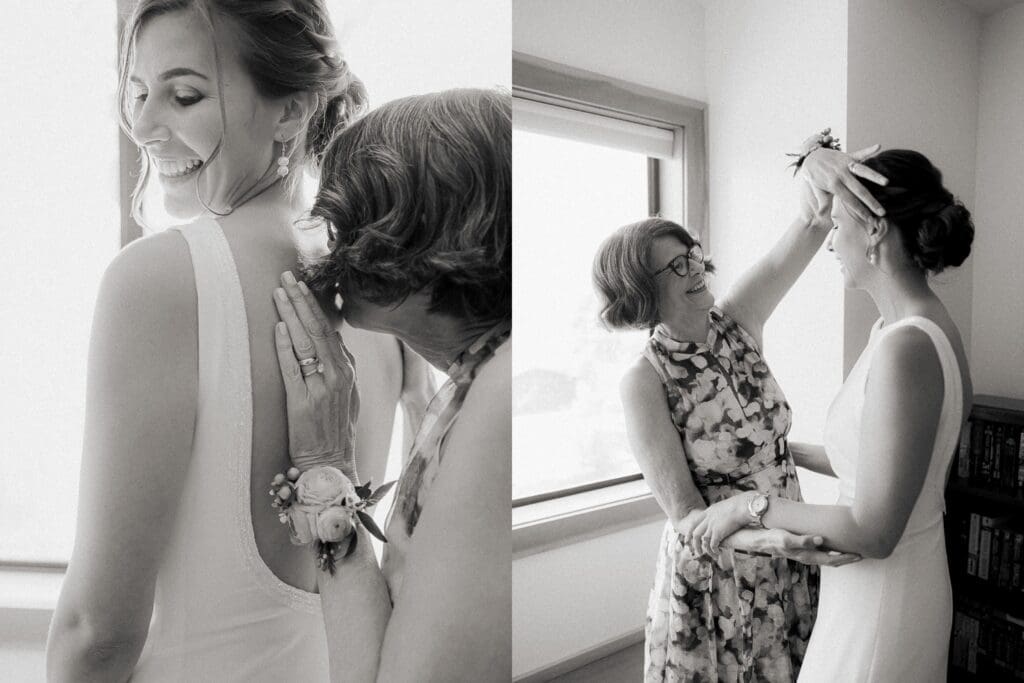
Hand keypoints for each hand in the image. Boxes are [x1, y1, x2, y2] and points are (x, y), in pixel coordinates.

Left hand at [273, 271, 359, 480]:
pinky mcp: (303, 402)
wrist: (331, 464)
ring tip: (279, 292)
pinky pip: (293, 367)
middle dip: (302, 300)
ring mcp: (321, 388)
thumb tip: (332, 339)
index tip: (302, 285)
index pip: (330, 330)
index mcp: (347, 372)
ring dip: (291, 314)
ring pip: (306, 342)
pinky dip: (286, 345)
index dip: (314, 305)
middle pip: (319, 329)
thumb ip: (341, 367)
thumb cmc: (335, 431)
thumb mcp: (347, 395)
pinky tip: (279, 327)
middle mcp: (338, 375)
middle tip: (287, 277)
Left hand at [686, 494, 750, 556]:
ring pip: (703, 541)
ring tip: (712, 556)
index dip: (689, 533)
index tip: (688, 540)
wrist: (744, 506)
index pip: (694, 523)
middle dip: (694, 545)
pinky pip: (712, 545)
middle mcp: (708, 518)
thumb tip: (725, 519)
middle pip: (695, 534)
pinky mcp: (718, 532)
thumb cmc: (740, 505)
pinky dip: (714, 551)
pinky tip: (719, 553)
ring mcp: (712, 525)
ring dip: (706, 551)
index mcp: (709, 511)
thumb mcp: (726, 507)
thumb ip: (721, 513)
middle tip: (696, 552)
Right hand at [757, 528, 860, 565]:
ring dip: (841, 556)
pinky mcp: (803, 549)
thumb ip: (803, 540)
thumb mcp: (786, 539)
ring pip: (828, 558)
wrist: (760, 540)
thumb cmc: (773, 538)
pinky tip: (833, 546)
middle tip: (862, 554)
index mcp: (807, 556)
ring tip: (852, 551)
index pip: (832, 560)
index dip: (846, 558)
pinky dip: (831, 552)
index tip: (859, 554)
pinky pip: (821, 553)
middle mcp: (808, 557)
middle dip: (848, 559)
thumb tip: (820, 540)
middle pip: (833, 562)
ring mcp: (806, 554)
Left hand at [800, 144, 888, 222]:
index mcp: (833, 185)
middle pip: (859, 191)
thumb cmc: (814, 174)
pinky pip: (860, 153)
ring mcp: (845, 164)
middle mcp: (841, 175)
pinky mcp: (848, 155)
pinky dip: (869, 150)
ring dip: (875, 177)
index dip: (860, 211)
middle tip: (882, 212)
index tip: (869, 220)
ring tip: (886, 183)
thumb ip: (822, 200)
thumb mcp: (816, 189)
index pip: (850, 201)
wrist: (809, 156)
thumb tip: (822, 213)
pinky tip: (878, 146)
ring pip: (863, 171)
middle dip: (871, 202)